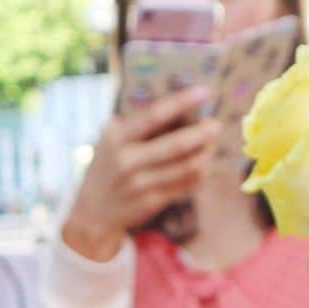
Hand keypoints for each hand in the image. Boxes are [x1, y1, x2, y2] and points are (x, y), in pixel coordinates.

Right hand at [62, 87, 219, 261]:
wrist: (92, 215)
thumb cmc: (105, 169)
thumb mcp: (108, 142)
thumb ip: (134, 125)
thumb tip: (174, 106)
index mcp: (117, 139)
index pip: (154, 115)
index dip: (181, 102)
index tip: (203, 91)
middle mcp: (128, 162)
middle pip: (176, 145)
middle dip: (201, 133)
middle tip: (216, 124)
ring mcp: (141, 185)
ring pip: (186, 167)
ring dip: (204, 154)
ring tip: (212, 144)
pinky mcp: (152, 202)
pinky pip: (184, 185)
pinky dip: (198, 174)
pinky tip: (203, 164)